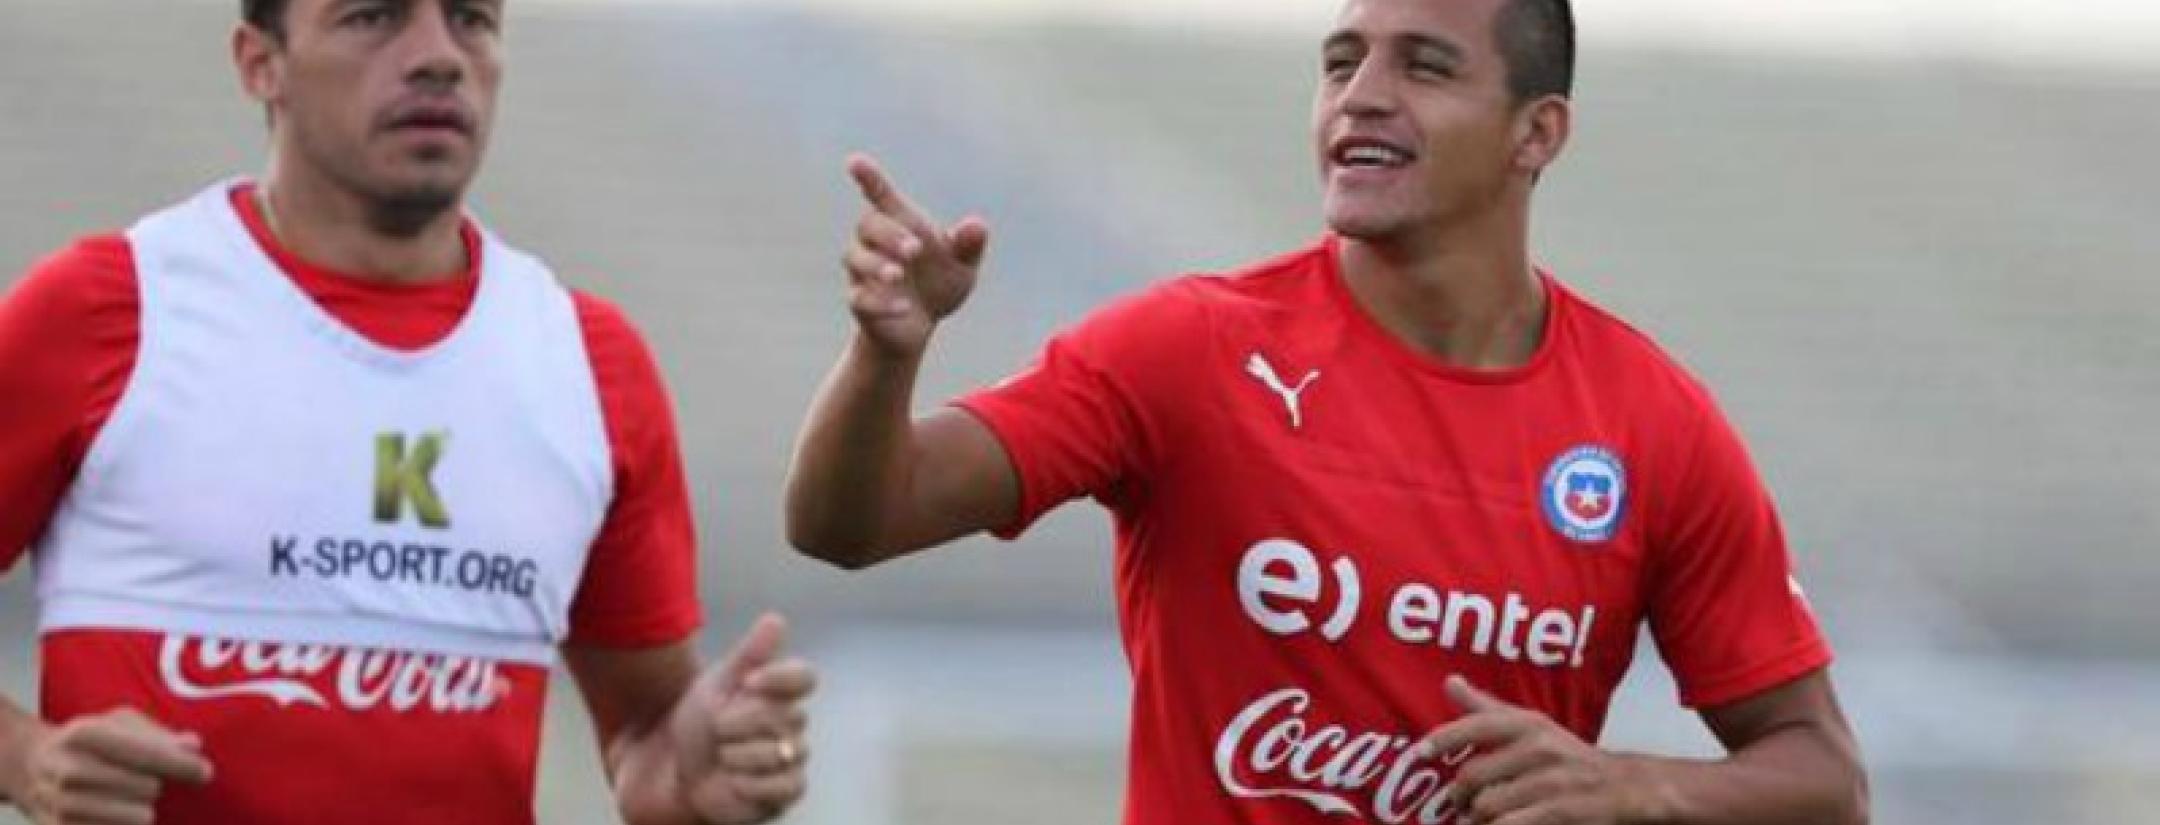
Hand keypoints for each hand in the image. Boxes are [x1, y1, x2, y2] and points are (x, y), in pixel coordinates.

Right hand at [17, 708, 213, 824]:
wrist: (35, 766)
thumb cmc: (90, 742)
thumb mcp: (120, 723)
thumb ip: (159, 734)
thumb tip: (192, 747)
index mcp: (83, 734)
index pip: (147, 754)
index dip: (183, 765)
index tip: (205, 772)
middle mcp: (68, 770)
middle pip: (149, 789)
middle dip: (155, 785)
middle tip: (141, 779)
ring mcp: (62, 805)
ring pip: (140, 818)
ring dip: (143, 808)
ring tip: (125, 795)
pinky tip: (114, 811)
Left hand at [668, 614, 816, 824]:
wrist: (672, 772)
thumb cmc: (697, 726)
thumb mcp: (716, 685)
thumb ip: (749, 655)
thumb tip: (776, 619)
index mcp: (777, 693)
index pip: (804, 677)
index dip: (780, 678)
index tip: (749, 682)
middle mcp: (790, 724)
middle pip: (783, 715)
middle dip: (738, 724)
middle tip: (715, 731)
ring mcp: (791, 758)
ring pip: (779, 752)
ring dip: (737, 756)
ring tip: (720, 759)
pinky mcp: (786, 791)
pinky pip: (781, 785)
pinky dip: (747, 784)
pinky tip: (731, 781)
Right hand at [841, 153, 991, 357]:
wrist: (919, 327)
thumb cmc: (939, 284)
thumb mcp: (962, 267)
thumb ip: (968, 246)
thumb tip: (977, 225)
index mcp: (901, 225)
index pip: (880, 195)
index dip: (868, 178)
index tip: (855, 161)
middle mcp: (876, 244)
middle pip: (868, 225)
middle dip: (889, 235)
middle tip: (915, 250)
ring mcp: (864, 273)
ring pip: (855, 258)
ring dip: (877, 265)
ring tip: (899, 275)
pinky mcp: (860, 302)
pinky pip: (859, 298)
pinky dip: (882, 302)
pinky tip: (905, 307)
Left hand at [1419, 676, 1656, 824]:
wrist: (1630, 787)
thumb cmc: (1570, 758)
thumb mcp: (1534, 727)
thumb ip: (1487, 709)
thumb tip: (1449, 681)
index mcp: (1529, 725)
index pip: (1477, 725)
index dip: (1444, 738)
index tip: (1419, 753)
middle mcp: (1539, 748)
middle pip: (1474, 776)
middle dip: (1459, 796)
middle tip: (1457, 806)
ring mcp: (1551, 781)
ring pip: (1488, 805)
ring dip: (1476, 818)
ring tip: (1477, 820)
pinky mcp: (1561, 811)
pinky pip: (1510, 824)